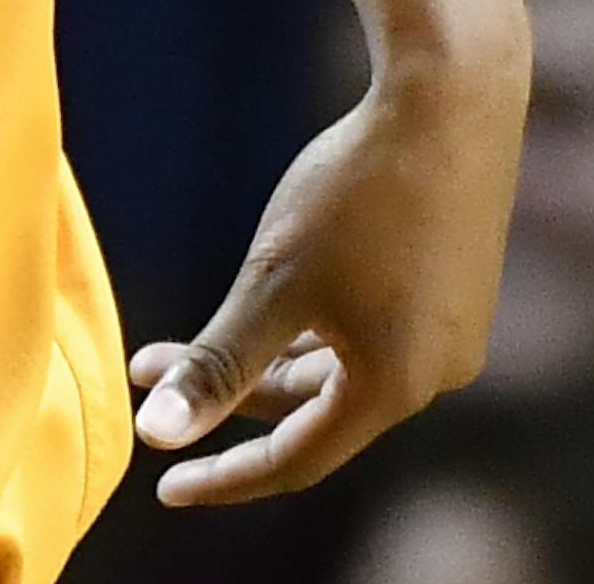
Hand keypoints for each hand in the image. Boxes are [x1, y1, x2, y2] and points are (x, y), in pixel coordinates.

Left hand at [127, 37, 528, 506]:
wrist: (445, 103)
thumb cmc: (356, 191)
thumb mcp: (272, 281)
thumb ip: (216, 364)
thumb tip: (154, 435)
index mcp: (395, 386)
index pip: (297, 459)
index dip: (227, 476)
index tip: (165, 489)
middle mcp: (433, 373)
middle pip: (310, 409)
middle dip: (223, 395)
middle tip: (147, 376)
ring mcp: (447, 332)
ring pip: (333, 368)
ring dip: (255, 359)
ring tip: (173, 347)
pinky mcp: (446, 290)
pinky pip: (362, 335)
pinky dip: (302, 332)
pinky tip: (259, 305)